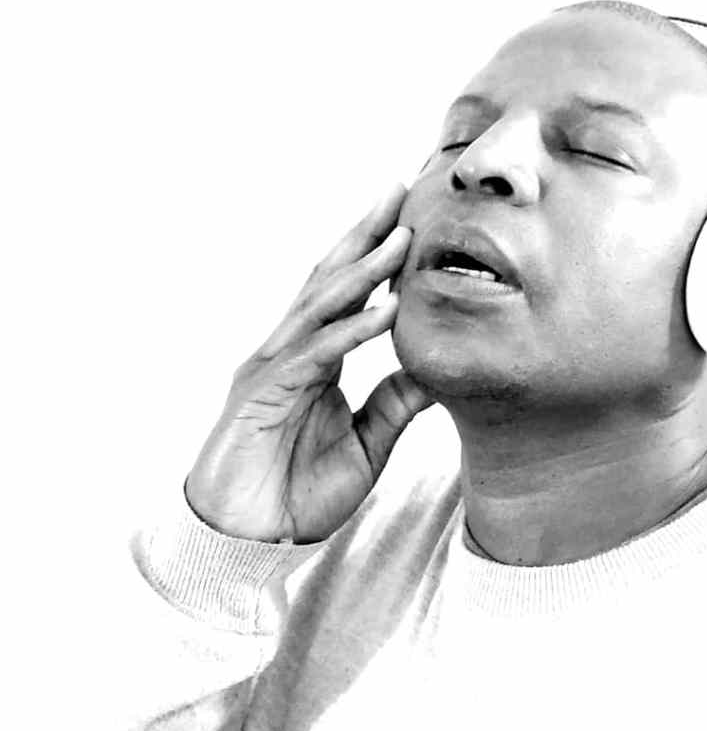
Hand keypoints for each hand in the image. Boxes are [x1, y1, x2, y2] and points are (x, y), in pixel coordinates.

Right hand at [185, 183, 431, 542]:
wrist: (248, 540)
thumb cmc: (297, 494)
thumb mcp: (366, 446)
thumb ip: (394, 406)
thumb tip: (434, 372)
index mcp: (314, 359)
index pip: (348, 296)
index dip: (378, 258)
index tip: (413, 221)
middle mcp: (291, 352)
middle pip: (330, 280)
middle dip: (365, 234)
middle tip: (400, 189)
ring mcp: (273, 368)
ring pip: (321, 306)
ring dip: (362, 269)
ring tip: (401, 234)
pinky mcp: (264, 394)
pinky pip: (314, 354)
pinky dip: (351, 330)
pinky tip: (384, 309)